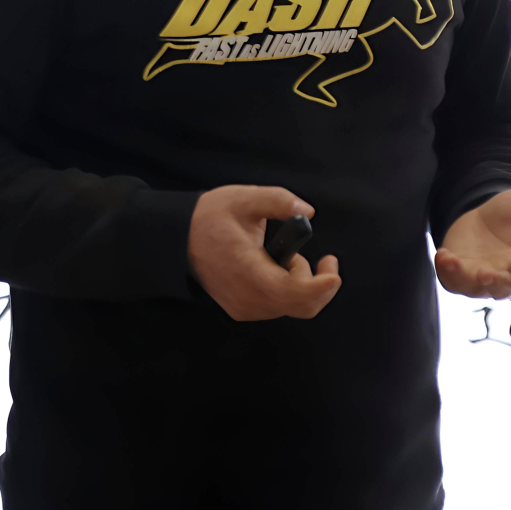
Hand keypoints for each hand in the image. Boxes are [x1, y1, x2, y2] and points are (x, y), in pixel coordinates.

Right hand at [187, 185, 341, 321]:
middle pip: (302, 306)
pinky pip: (280, 305)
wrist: (177, 241)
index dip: (321, 286)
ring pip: (292, 305)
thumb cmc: (209, 219)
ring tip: (281, 254)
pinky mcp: (244, 310)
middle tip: (312, 254)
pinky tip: (273, 266)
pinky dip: (289, 287)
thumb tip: (308, 211)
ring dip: (300, 281)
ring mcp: (245, 308)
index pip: (295, 294)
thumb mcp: (242, 199)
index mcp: (248, 272)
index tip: (333, 268)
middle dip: (316, 279)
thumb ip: (278, 201)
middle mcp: (248, 299)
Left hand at [434, 188, 510, 299]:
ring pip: (473, 288)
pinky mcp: (461, 272)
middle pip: (502, 289)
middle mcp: (506, 276)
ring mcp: (481, 277)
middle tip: (486, 273)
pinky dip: (446, 272)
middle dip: (494, 283)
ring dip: (464, 279)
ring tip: (454, 262)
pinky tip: (442, 254)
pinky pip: (452, 280)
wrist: (490, 213)